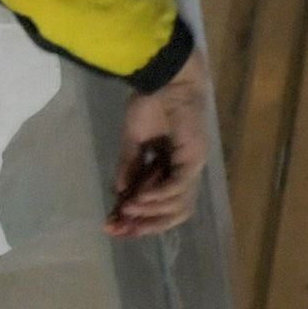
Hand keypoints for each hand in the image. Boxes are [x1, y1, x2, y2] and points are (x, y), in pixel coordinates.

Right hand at [109, 62, 208, 239]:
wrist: (165, 78)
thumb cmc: (151, 102)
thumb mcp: (134, 140)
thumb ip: (129, 166)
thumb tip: (120, 193)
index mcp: (172, 167)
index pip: (162, 203)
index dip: (140, 219)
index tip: (114, 227)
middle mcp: (186, 170)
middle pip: (174, 212)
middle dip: (147, 225)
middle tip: (120, 230)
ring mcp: (192, 165)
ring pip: (179, 204)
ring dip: (151, 212)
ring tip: (128, 210)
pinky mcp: (193, 157)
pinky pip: (178, 186)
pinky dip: (159, 196)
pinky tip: (140, 199)